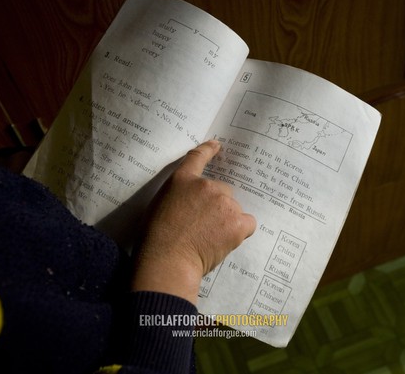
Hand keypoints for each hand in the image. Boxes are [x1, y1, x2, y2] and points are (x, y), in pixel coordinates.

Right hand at [131, 140, 255, 303]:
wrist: (168, 258)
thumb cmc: (157, 237)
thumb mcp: (159, 204)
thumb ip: (179, 195)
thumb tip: (193, 203)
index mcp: (183, 179)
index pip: (197, 157)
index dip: (208, 150)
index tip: (216, 145)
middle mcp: (206, 186)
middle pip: (223, 190)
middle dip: (217, 205)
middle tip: (203, 226)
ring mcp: (224, 203)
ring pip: (234, 209)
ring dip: (227, 220)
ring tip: (210, 238)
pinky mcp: (237, 223)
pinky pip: (247, 223)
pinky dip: (240, 231)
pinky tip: (226, 240)